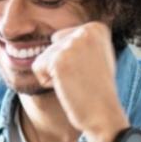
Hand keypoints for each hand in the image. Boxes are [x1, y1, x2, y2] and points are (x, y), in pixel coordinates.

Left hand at [30, 21, 126, 141]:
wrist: (103, 113)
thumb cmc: (97, 90)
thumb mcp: (95, 56)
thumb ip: (78, 42)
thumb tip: (55, 36)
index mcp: (96, 28)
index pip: (61, 37)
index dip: (70, 60)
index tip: (89, 71)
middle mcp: (86, 31)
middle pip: (52, 45)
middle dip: (61, 65)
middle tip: (81, 79)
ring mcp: (72, 44)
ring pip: (44, 56)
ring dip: (54, 74)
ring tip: (75, 84)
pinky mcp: (59, 59)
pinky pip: (37, 67)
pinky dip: (47, 82)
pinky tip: (67, 87)